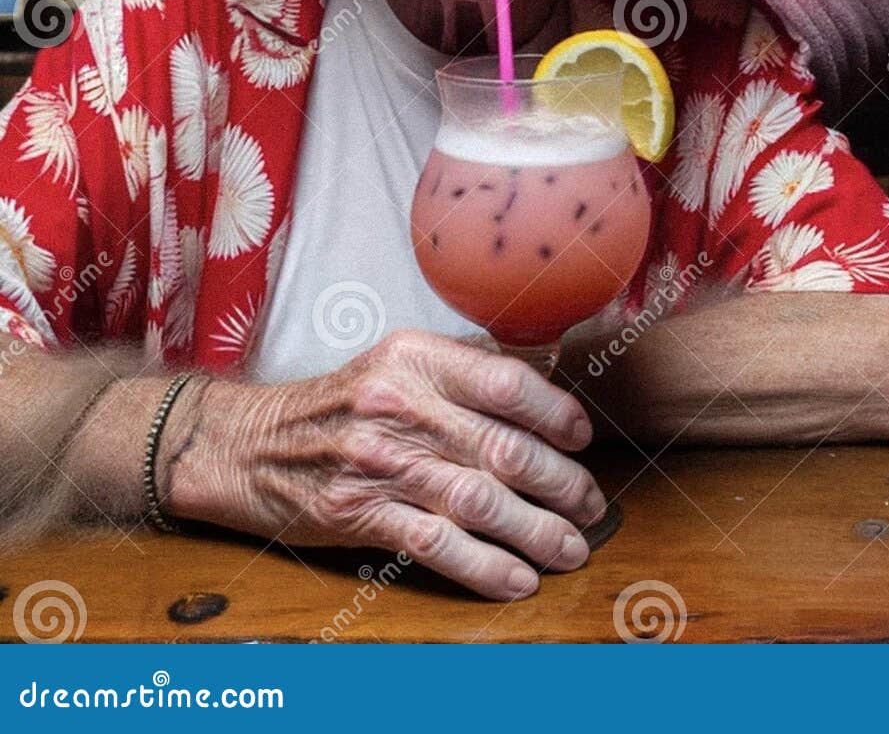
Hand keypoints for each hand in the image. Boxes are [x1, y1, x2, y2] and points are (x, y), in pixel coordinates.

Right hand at [165, 329, 606, 599]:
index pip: (507, 381)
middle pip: (503, 446)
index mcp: (417, 358)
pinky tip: (518, 579)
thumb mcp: (398, 363)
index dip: (556, 413)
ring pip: (479, 499)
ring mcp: (379, 461)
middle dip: (560, 482)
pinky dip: (484, 565)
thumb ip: (466, 368)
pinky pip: (435, 543)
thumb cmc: (339, 403)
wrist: (248, 445)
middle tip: (592, 504)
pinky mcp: (358, 513)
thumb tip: (550, 369)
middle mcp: (401, 404)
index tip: (583, 437)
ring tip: (571, 548)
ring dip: (536, 530)